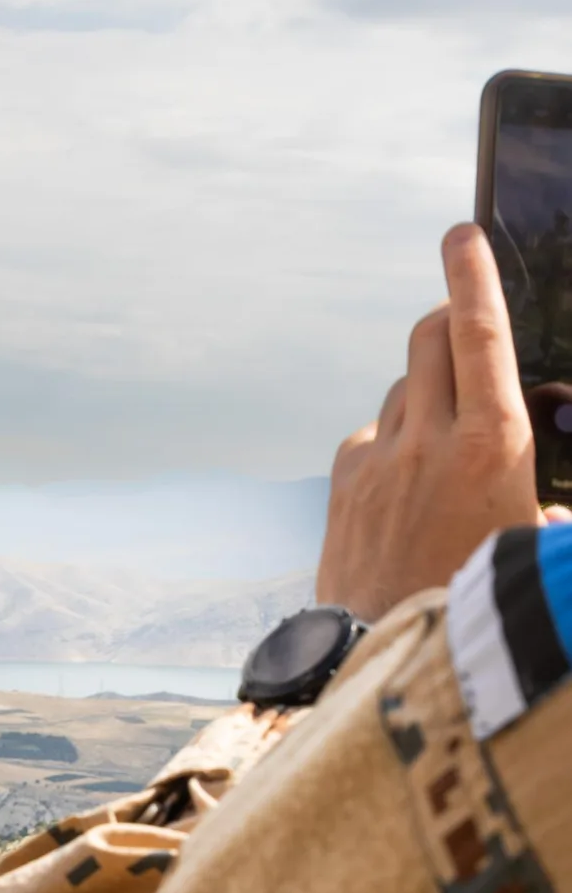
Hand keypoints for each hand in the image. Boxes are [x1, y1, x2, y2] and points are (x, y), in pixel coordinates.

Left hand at [316, 224, 539, 623]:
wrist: (389, 658)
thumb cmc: (476, 600)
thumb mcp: (530, 544)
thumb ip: (545, 507)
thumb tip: (550, 507)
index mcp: (492, 446)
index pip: (478, 333)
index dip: (472, 274)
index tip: (462, 235)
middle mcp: (429, 441)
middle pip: (428, 336)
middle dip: (448, 316)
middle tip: (461, 323)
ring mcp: (379, 461)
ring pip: (402, 389)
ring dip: (425, 394)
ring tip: (445, 445)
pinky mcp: (343, 487)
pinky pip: (372, 438)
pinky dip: (392, 446)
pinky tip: (405, 489)